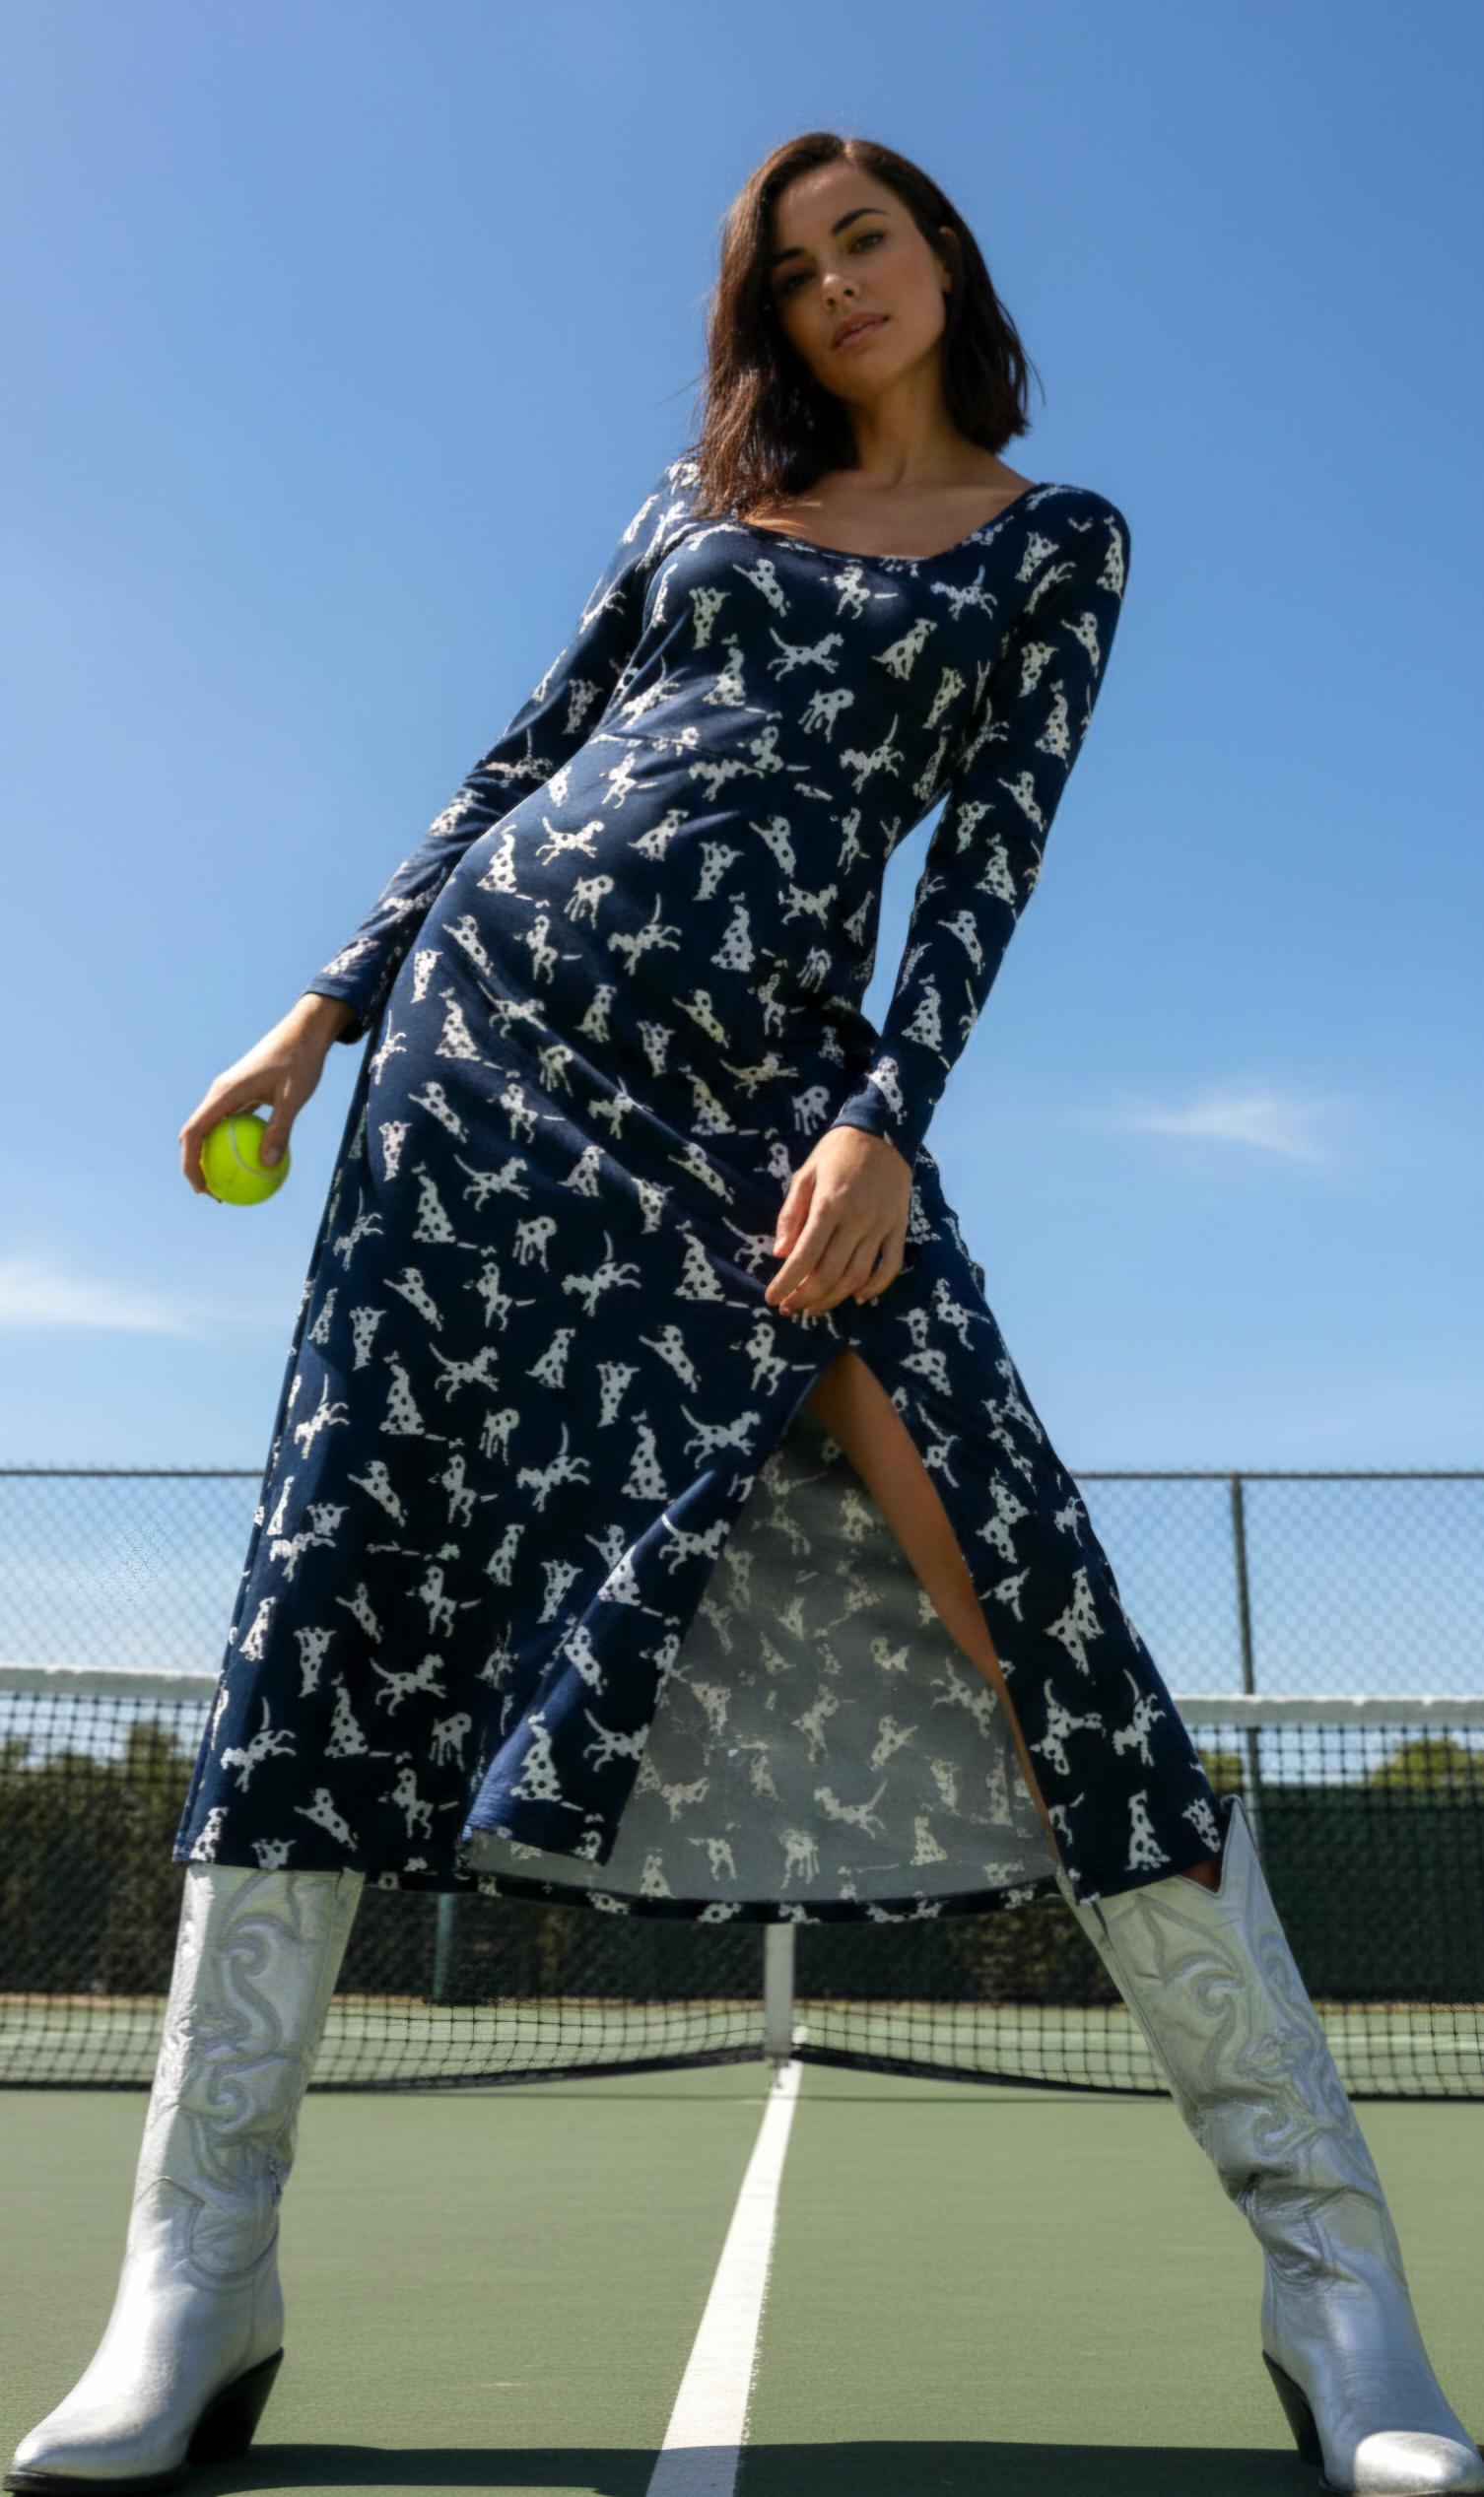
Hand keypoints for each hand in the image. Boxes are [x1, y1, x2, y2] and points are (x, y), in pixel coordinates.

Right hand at [177, 993, 352, 1196]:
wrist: (305, 1030)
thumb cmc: (301, 1060)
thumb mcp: (294, 1097)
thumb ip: (279, 1130)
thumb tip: (267, 1165)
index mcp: (224, 1093)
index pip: (194, 1133)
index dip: (190, 1164)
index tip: (202, 1189)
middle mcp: (220, 1092)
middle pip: (195, 1134)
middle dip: (196, 1166)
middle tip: (214, 1194)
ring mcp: (230, 1092)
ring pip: (211, 1129)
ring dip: (214, 1155)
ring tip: (230, 1183)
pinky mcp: (243, 1092)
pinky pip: (232, 1123)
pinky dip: (235, 1143)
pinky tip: (254, 1161)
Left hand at [764, 1124, 911, 1316]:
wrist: (883, 1132)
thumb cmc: (836, 1153)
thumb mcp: (805, 1175)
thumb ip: (791, 1214)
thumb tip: (781, 1254)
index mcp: (829, 1205)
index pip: (805, 1256)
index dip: (786, 1282)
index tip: (771, 1298)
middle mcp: (857, 1219)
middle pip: (830, 1272)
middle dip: (806, 1297)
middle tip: (789, 1308)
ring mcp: (881, 1225)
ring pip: (858, 1276)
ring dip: (834, 1298)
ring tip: (813, 1308)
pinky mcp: (899, 1227)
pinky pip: (890, 1265)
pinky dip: (876, 1287)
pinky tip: (857, 1297)